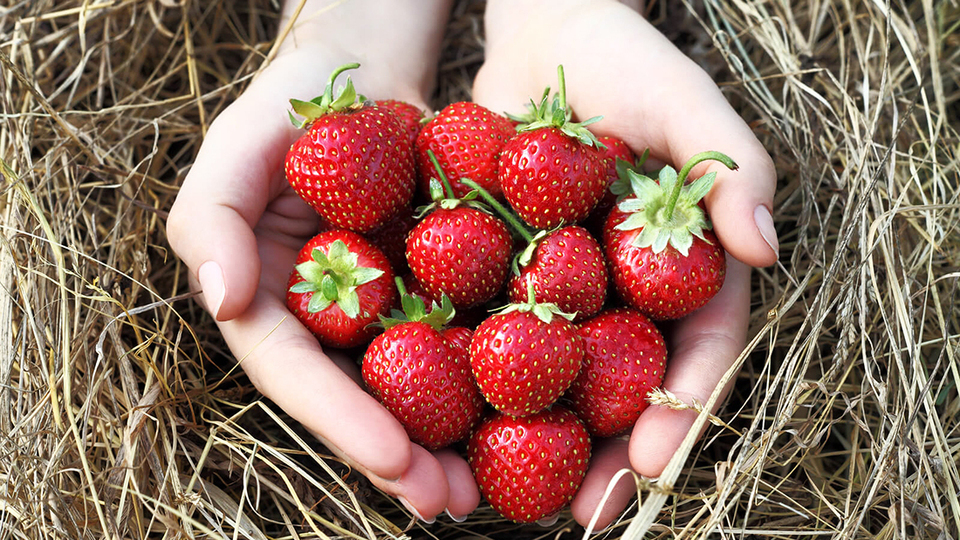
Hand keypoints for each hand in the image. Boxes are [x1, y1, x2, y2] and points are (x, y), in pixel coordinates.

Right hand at [165, 0, 479, 522]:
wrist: (370, 72)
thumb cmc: (295, 103)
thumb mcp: (238, 146)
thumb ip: (211, 217)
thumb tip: (220, 299)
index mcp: (272, 301)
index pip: (295, 374)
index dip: (338, 421)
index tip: (392, 458)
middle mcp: (329, 321)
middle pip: (361, 400)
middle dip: (402, 457)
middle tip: (449, 504)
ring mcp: (388, 309)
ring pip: (418, 387)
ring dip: (452, 442)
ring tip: (492, 489)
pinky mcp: (442, 287)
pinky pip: (469, 337)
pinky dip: (497, 380)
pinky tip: (535, 415)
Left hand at [474, 0, 777, 528]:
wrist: (542, 30)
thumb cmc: (627, 60)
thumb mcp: (686, 103)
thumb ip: (730, 167)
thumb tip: (767, 245)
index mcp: (684, 267)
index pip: (696, 351)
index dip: (680, 412)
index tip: (653, 466)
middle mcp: (626, 290)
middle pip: (626, 385)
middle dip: (610, 452)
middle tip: (583, 512)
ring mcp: (566, 287)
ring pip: (558, 378)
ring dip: (539, 440)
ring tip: (510, 496)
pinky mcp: (504, 271)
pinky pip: (491, 334)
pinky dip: (477, 381)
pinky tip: (447, 424)